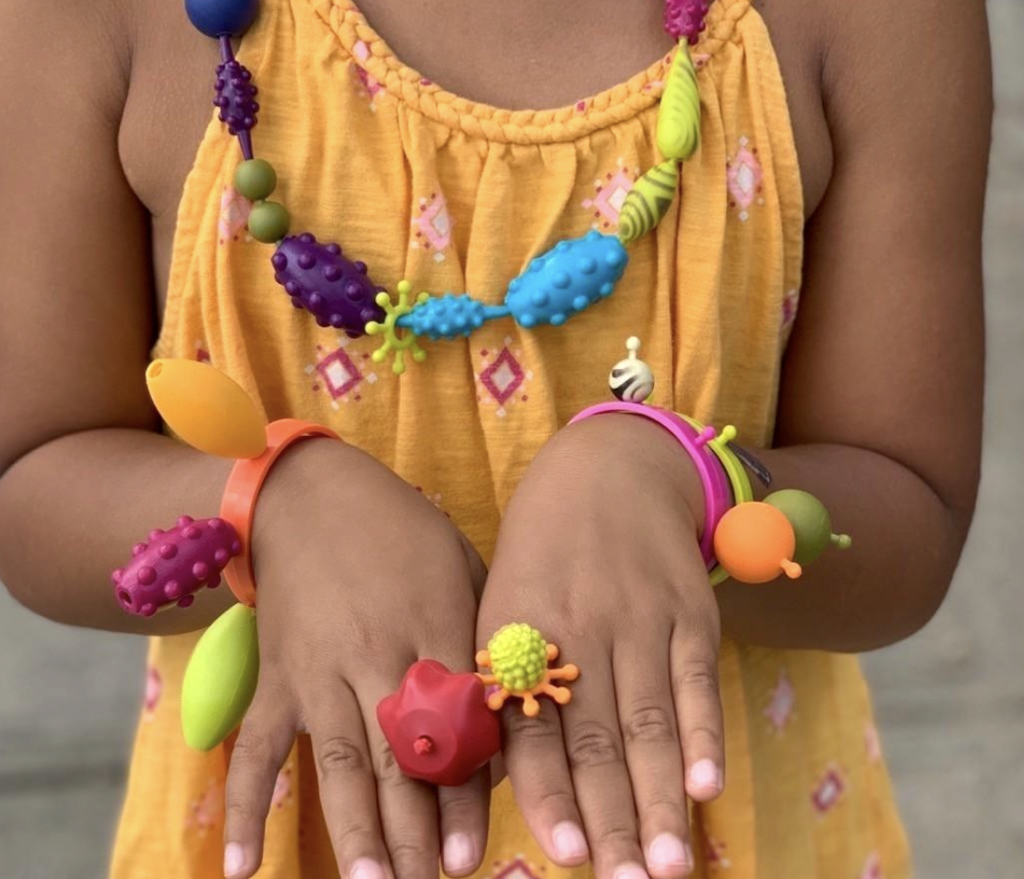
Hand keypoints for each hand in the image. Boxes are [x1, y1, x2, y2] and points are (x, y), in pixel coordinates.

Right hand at [222, 439, 487, 878]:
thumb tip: (505, 726)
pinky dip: (244, 805)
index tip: (471, 856)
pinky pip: (255, 745)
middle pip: (397, 757)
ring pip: (336, 762)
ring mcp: (318, 669)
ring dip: (352, 830)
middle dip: (414, 832)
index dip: (462, 795)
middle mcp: (376, 655)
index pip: (452, 726)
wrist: (312, 495)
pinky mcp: (276, 674)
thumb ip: (483, 644)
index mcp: (433, 629)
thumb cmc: (404, 533)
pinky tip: (240, 866)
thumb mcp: (464, 569)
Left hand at [478, 415, 722, 878]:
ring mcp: (639, 617)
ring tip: (666, 864)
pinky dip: (702, 735)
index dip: (548, 793)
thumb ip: (500, 682)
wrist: (608, 470)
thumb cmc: (542, 552)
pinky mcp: (687, 610)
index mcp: (520, 631)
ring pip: (649, 721)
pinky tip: (706, 787)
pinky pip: (696, 679)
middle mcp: (579, 627)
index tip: (561, 855)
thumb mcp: (502, 602)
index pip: (532, 727)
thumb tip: (493, 777)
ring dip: (660, 798)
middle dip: (612, 820)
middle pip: (597, 739)